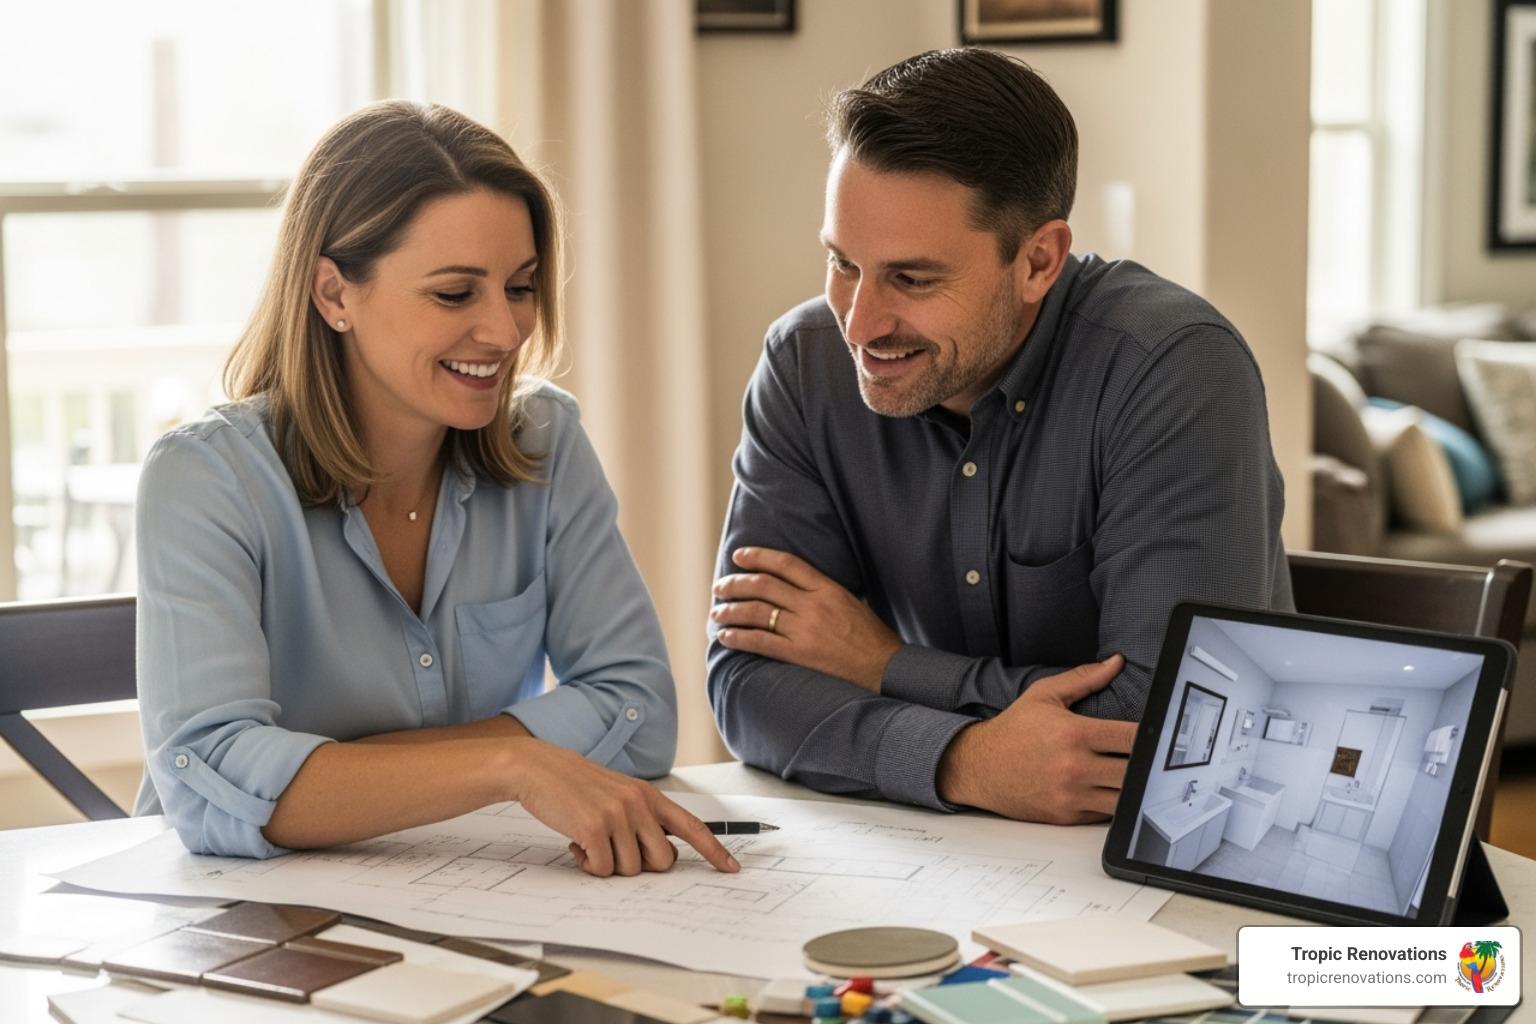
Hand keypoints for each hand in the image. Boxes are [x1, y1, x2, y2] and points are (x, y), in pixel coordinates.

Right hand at [510, 741, 739, 876]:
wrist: (538, 769)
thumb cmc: (576, 787)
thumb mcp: (618, 794)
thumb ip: (642, 819)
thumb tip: (662, 856)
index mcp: (649, 795)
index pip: (692, 826)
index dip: (715, 850)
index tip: (732, 868)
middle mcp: (639, 804)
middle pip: (663, 861)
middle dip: (641, 867)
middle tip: (616, 851)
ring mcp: (617, 816)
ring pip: (631, 870)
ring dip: (609, 866)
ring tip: (590, 843)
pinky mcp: (593, 828)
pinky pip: (602, 870)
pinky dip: (588, 866)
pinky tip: (576, 844)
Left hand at [711, 546, 901, 690]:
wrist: (885, 668)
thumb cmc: (871, 637)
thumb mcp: (850, 602)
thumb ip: (822, 592)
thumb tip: (794, 587)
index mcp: (827, 588)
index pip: (786, 563)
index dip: (758, 556)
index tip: (738, 557)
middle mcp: (813, 605)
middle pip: (764, 585)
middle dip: (735, 584)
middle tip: (719, 587)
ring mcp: (806, 630)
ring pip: (757, 612)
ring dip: (731, 611)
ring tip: (716, 612)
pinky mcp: (800, 654)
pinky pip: (761, 642)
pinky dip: (739, 637)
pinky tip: (726, 636)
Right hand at [937, 654, 1136, 823]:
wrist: (979, 767)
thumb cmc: (1013, 730)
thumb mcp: (1045, 695)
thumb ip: (1085, 678)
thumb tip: (1116, 663)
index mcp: (1073, 733)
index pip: (1130, 737)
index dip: (1152, 735)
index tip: (1161, 733)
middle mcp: (1074, 767)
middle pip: (1134, 772)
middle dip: (1148, 764)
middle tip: (1155, 756)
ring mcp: (1071, 795)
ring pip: (1124, 800)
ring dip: (1134, 788)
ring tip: (1138, 775)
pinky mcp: (1067, 816)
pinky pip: (1104, 815)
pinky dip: (1113, 803)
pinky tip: (1113, 789)